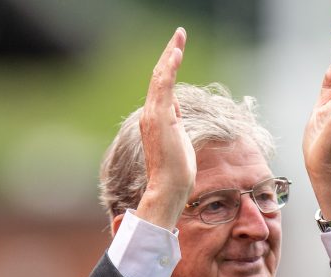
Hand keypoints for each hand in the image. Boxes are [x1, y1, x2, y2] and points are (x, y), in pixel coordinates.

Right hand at [134, 27, 196, 230]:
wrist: (170, 188)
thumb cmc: (176, 172)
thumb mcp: (179, 140)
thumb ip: (175, 123)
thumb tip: (176, 109)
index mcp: (156, 119)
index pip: (162, 86)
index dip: (169, 67)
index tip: (177, 51)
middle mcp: (151, 114)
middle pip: (159, 77)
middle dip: (170, 54)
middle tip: (179, 34)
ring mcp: (154, 116)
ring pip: (160, 77)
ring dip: (170, 55)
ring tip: (179, 37)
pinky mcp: (160, 118)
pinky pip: (164, 87)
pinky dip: (170, 68)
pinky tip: (176, 54)